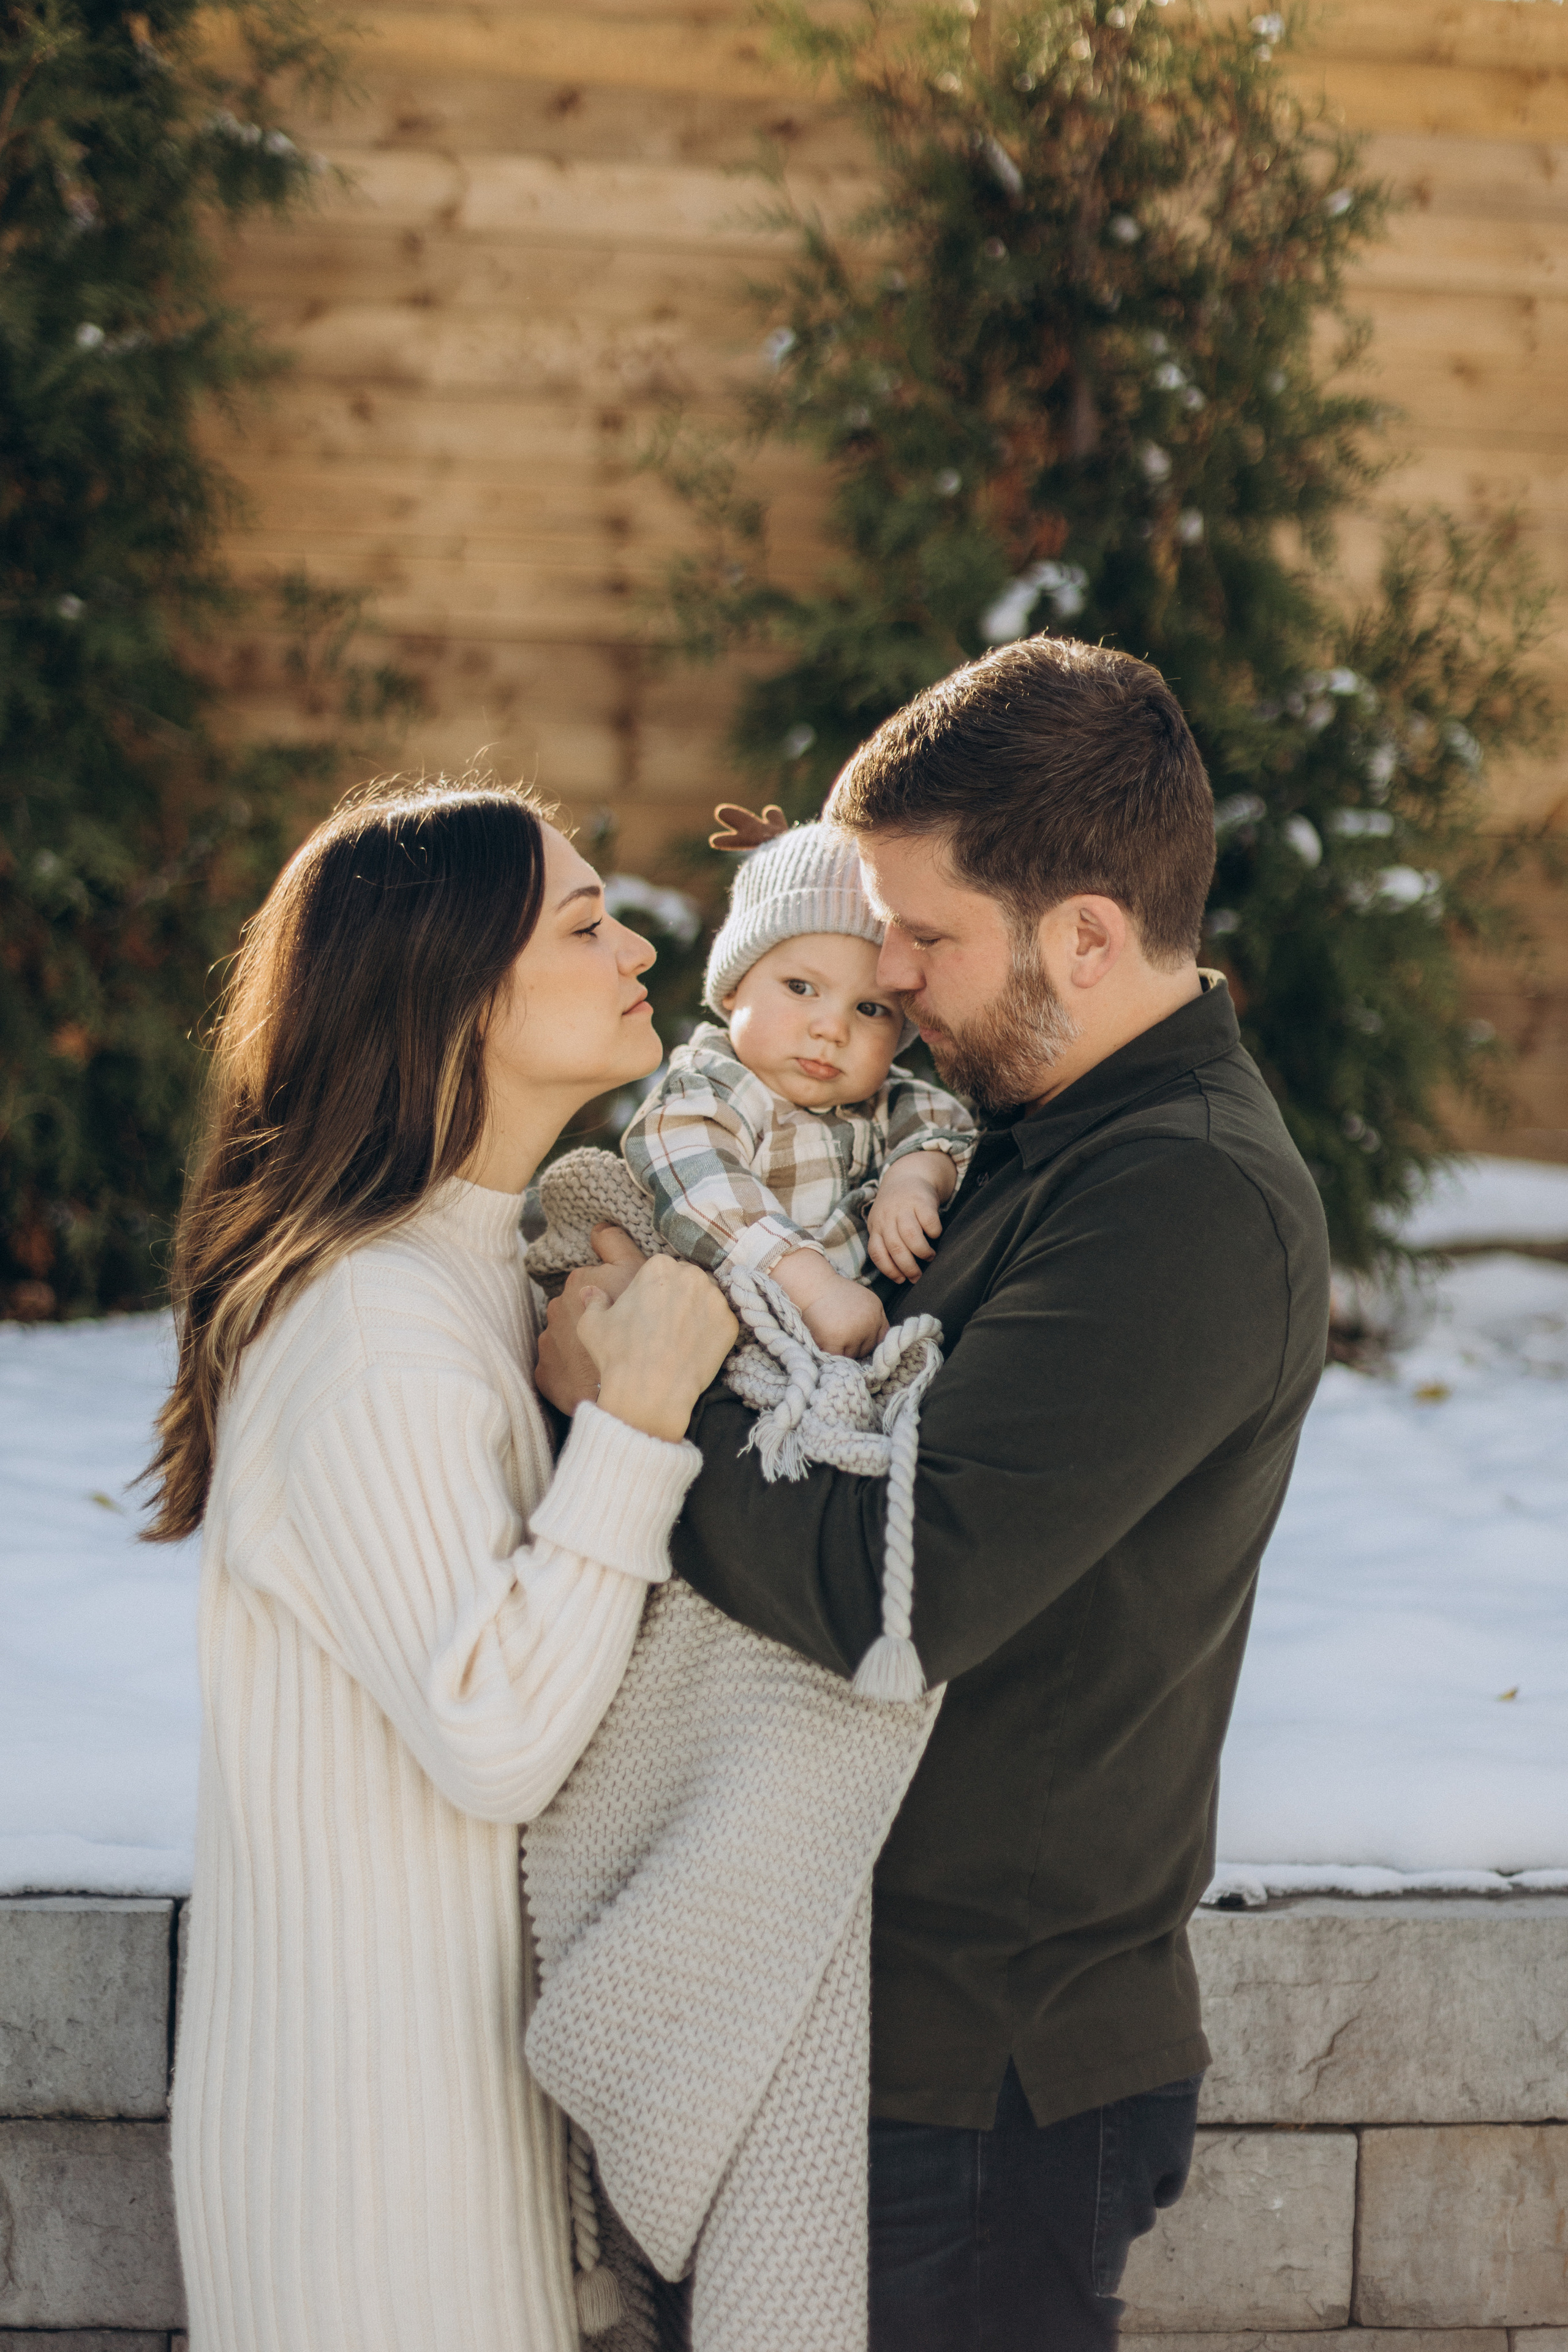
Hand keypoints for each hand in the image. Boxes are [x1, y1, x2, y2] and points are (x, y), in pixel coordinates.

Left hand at [536, 1225, 644, 1417]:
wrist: (628, 1389)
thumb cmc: (639, 1327)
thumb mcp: (637, 1273)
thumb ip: (615, 1244)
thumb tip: (598, 1227)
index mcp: (579, 1282)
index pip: (595, 1278)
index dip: (612, 1289)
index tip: (623, 1304)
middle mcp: (557, 1307)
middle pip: (580, 1307)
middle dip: (594, 1315)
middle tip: (621, 1332)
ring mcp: (548, 1341)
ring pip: (568, 1337)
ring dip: (581, 1343)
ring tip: (606, 1355)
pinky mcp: (544, 1372)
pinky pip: (558, 1367)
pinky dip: (572, 1370)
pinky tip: (592, 1374)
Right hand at [582, 1254, 737, 1442]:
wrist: (649, 1391)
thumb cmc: (618, 1355)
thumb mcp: (592, 1324)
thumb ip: (593, 1301)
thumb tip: (589, 1292)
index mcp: (659, 1266)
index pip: (662, 1271)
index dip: (654, 1293)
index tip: (648, 1312)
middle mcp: (691, 1274)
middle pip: (687, 1281)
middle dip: (678, 1298)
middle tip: (665, 1326)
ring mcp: (715, 1298)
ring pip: (706, 1300)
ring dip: (696, 1313)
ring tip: (679, 1340)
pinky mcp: (729, 1323)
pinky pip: (720, 1323)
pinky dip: (710, 1334)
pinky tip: (693, 1350)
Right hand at [772, 1248, 888, 1358]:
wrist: (812, 1286)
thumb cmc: (833, 1293)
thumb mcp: (862, 1300)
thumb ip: (871, 1318)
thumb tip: (876, 1344)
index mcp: (877, 1311)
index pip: (881, 1337)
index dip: (869, 1341)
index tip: (858, 1342)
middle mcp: (870, 1322)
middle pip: (868, 1348)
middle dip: (855, 1346)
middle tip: (840, 1338)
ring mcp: (854, 1332)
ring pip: (853, 1355)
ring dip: (843, 1351)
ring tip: (831, 1338)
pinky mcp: (836, 1340)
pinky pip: (838, 1357)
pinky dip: (832, 1354)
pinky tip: (825, 1344)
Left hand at [867, 1151, 954, 1283]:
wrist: (908, 1176)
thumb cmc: (896, 1208)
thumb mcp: (883, 1222)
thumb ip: (885, 1242)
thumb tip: (899, 1274)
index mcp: (876, 1225)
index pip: (876, 1252)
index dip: (888, 1270)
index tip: (900, 1280)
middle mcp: (887, 1217)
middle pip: (895, 1247)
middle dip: (908, 1267)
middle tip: (918, 1277)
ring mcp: (903, 1207)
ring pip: (910, 1236)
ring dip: (922, 1252)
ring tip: (929, 1257)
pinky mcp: (921, 1200)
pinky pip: (929, 1223)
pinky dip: (934, 1233)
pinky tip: (935, 1235)